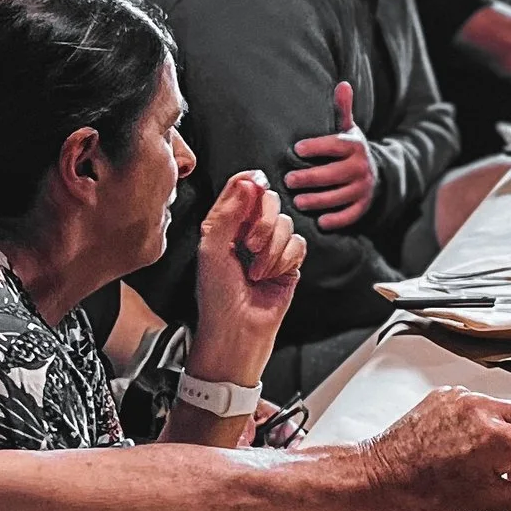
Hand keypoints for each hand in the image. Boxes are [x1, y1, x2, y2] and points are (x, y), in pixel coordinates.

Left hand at [191, 170, 303, 377]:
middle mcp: (249, 232)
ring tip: (256, 272)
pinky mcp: (290, 263)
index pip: (241, 190)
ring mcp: (272, 247)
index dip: (250, 183)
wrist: (238, 329)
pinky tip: (270, 276)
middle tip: (249, 244)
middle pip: (269, 201)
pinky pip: (298, 244)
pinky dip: (284, 260)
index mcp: (225, 224)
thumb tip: (247, 181)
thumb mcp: (212, 248)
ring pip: (286, 223)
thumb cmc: (217, 296)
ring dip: (271, 249)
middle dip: (263, 222)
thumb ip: (228, 211)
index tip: (254, 185)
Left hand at [286, 82, 379, 231]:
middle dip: (311, 178)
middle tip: (289, 180)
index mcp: (355, 145)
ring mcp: (363, 188)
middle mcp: (361, 167)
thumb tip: (343, 83)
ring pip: (341, 196)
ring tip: (298, 202)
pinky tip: (321, 223)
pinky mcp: (363, 205)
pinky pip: (351, 215)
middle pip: (335, 174)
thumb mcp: (347, 128)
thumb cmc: (349, 148)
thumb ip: (342, 109)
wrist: (375, 171)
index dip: (317, 147)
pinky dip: (337, 220)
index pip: (336, 145)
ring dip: (319, 201)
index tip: (297, 148)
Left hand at [361, 387, 510, 510]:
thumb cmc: (418, 491)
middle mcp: (482, 410)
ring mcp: (465, 398)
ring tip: (507, 465)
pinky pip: (485, 406)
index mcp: (494, 438)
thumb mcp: (481, 502)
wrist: (379, 476)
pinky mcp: (450, 396)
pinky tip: (479, 450)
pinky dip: (492, 427)